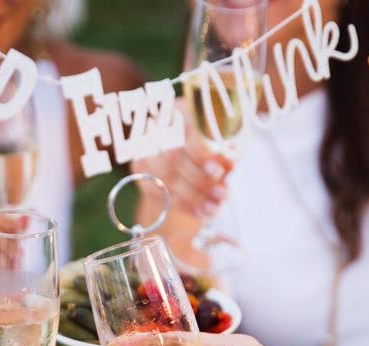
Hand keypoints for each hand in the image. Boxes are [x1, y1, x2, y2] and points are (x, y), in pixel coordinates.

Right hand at [131, 99, 232, 218]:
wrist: (192, 154)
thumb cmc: (214, 142)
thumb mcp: (226, 142)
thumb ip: (228, 151)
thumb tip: (229, 166)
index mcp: (179, 109)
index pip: (184, 131)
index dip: (201, 154)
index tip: (219, 171)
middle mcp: (155, 126)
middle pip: (172, 157)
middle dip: (199, 180)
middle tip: (222, 194)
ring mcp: (143, 150)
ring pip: (165, 178)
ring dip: (194, 198)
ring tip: (215, 207)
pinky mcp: (140, 172)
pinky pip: (161, 194)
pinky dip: (184, 206)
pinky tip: (202, 212)